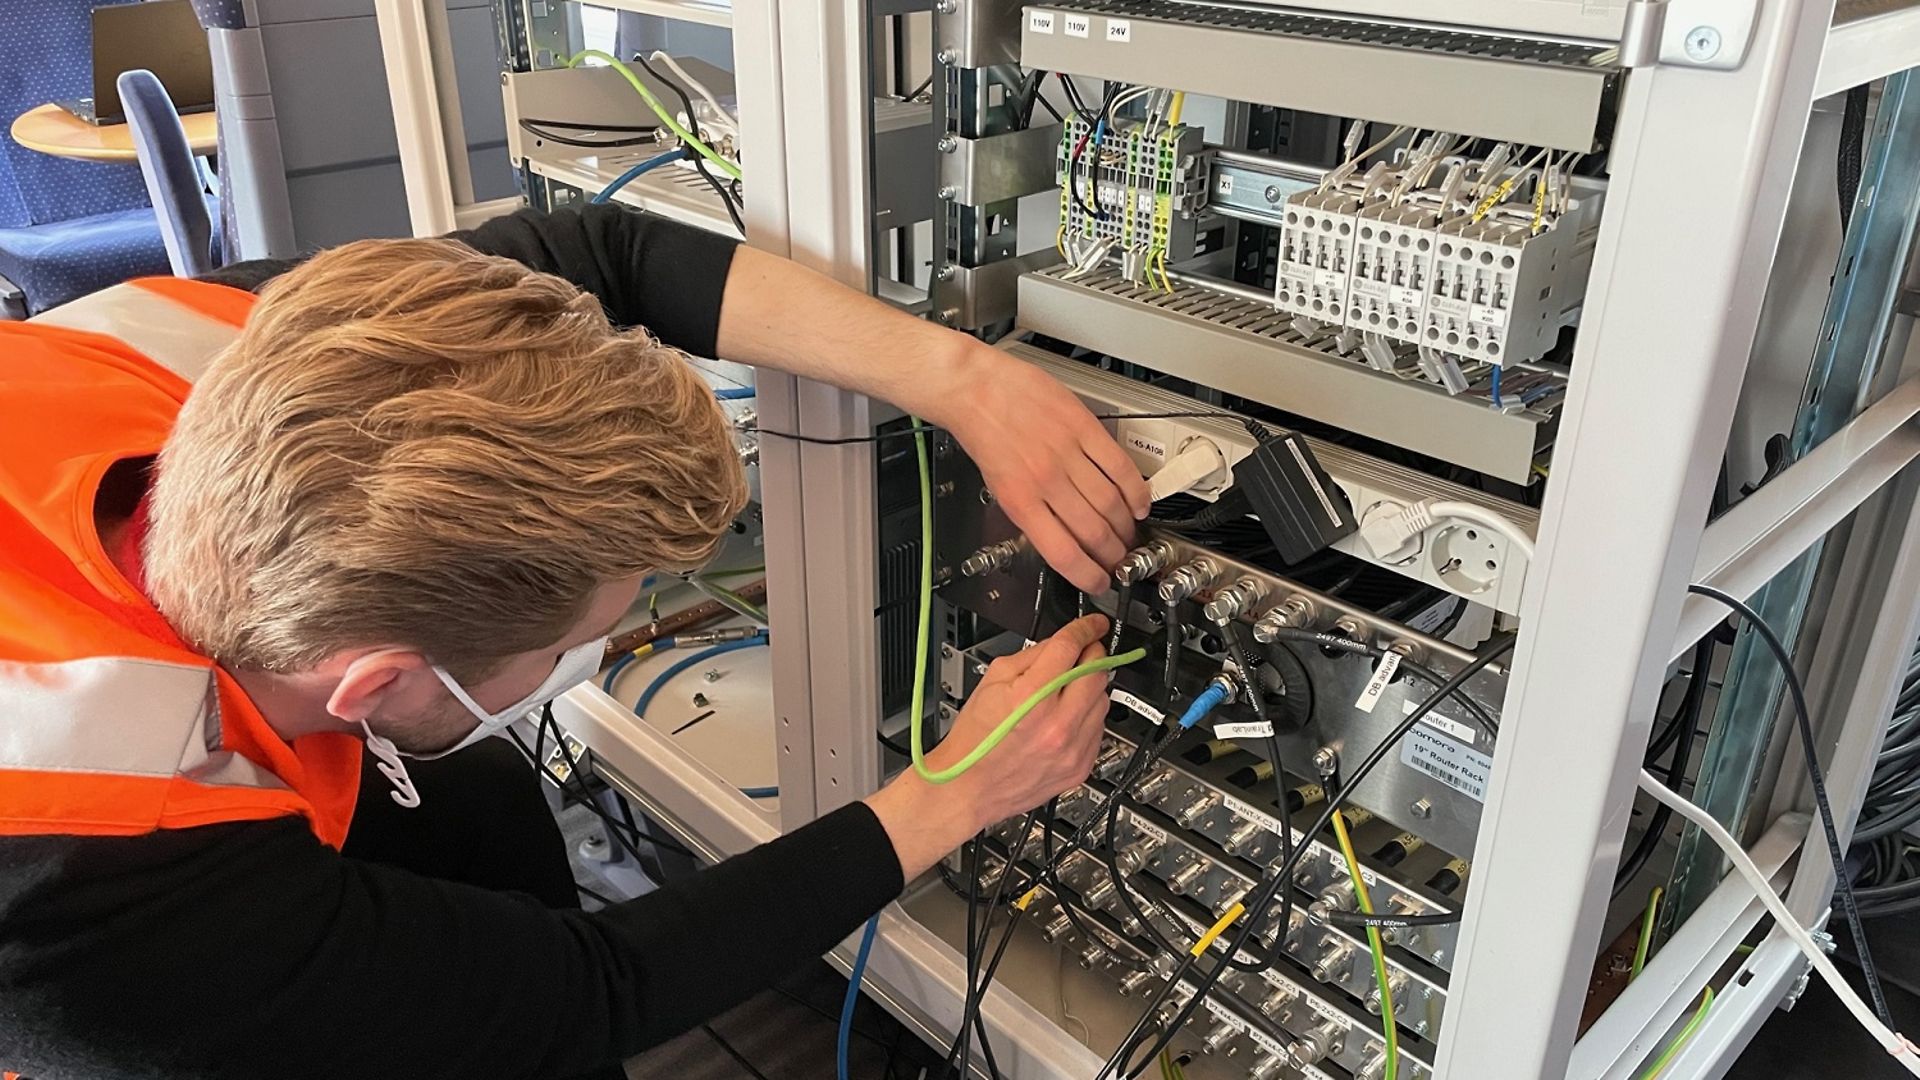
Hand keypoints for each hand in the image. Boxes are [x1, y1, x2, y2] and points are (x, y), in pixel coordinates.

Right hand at [866, 615, 1114, 880]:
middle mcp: (1056, 725)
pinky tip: (1066, 719)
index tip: (1094, 624)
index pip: (1070, 648)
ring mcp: (1072, 749)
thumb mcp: (992, 681)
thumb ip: (1031, 656)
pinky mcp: (1080, 767)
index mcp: (1030, 698)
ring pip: (1103, 700)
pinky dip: (1088, 717)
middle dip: (1092, 656)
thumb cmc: (975, 738)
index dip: (1086, 629)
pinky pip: (1099, 729)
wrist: (968, 787)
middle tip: (1082, 654)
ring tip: (1066, 692)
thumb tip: (1060, 643)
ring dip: (1090, 688)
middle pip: (1096, 672)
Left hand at [929, 349, 1150, 593]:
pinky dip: (1135, 488)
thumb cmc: (981, 430)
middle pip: (1094, 532)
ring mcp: (1067, 453)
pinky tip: (1139, 501)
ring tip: (1130, 534)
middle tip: (1120, 559)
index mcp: (1020, 501)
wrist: (974, 387)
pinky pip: (1118, 465)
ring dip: (1126, 526)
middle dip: (1113, 554)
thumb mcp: (996, 484)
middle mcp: (1045, 480)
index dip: (1088, 575)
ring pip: (1110, 503)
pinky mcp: (1083, 428)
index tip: (1099, 581)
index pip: (1063, 553)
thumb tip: (1057, 533)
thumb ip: (1029, 509)